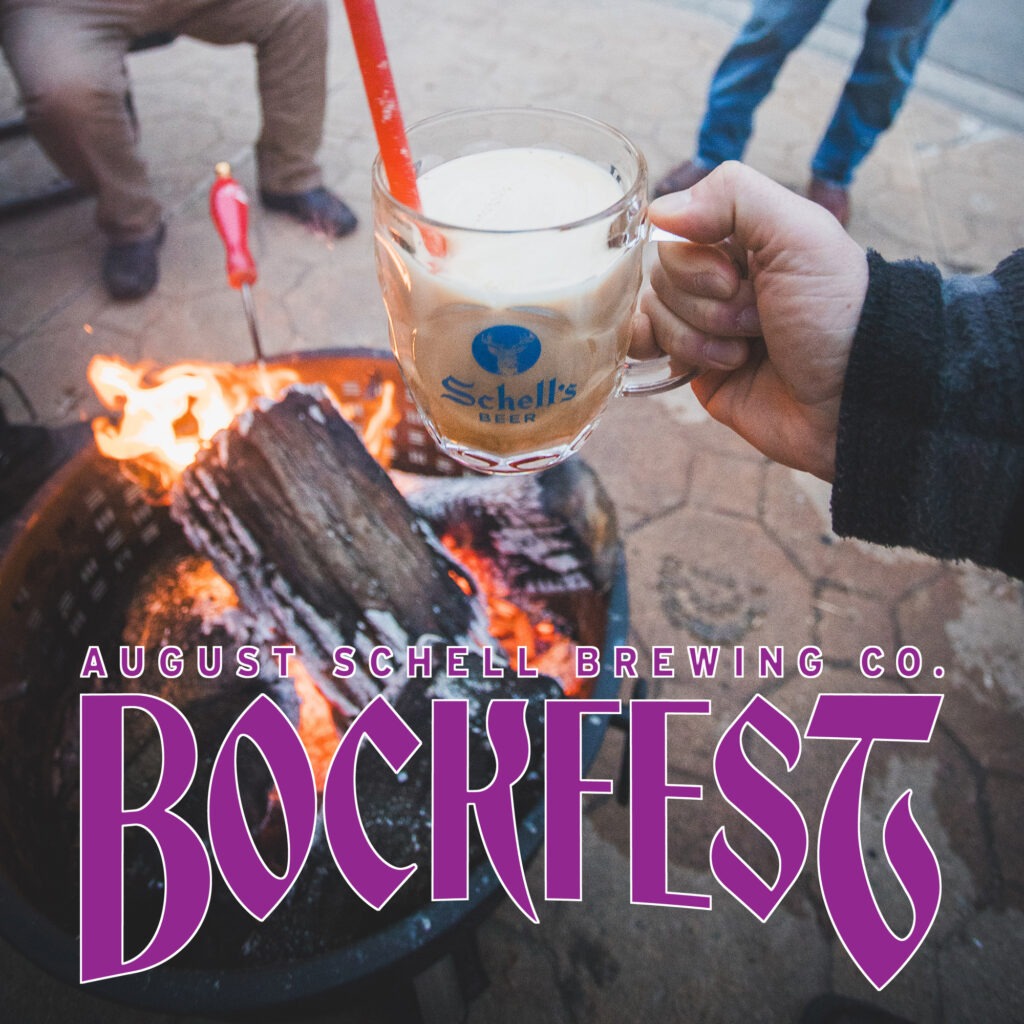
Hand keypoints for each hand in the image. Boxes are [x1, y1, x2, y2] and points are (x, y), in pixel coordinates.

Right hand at [632, 162, 868, 480]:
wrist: (851, 398)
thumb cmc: (836, 311)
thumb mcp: (799, 232)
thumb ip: (732, 196)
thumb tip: (657, 212)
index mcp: (745, 238)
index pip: (677, 233)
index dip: (695, 261)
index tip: (738, 280)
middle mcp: (721, 277)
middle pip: (662, 275)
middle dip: (706, 304)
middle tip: (756, 321)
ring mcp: (705, 323)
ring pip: (656, 312)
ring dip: (699, 335)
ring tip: (746, 352)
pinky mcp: (695, 368)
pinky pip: (646, 346)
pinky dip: (649, 344)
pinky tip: (666, 351)